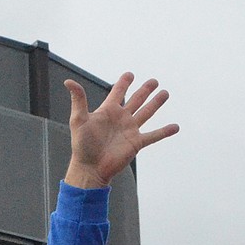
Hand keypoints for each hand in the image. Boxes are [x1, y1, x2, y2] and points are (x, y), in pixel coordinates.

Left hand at [63, 72, 177, 188]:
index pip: (118, 91)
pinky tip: (175, 127)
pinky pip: (154, 136)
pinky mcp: (136, 143)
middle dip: (145, 90)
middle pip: (136, 99)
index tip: (130, 75)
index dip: (124, 82)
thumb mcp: (78, 120)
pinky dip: (165, 131)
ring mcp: (130, 130)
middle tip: (154, 81)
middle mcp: (121, 118)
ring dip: (156, 103)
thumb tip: (69, 81)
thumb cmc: (82, 147)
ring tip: (165, 93)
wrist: (90, 169)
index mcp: (108, 111)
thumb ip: (78, 100)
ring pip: (147, 113)